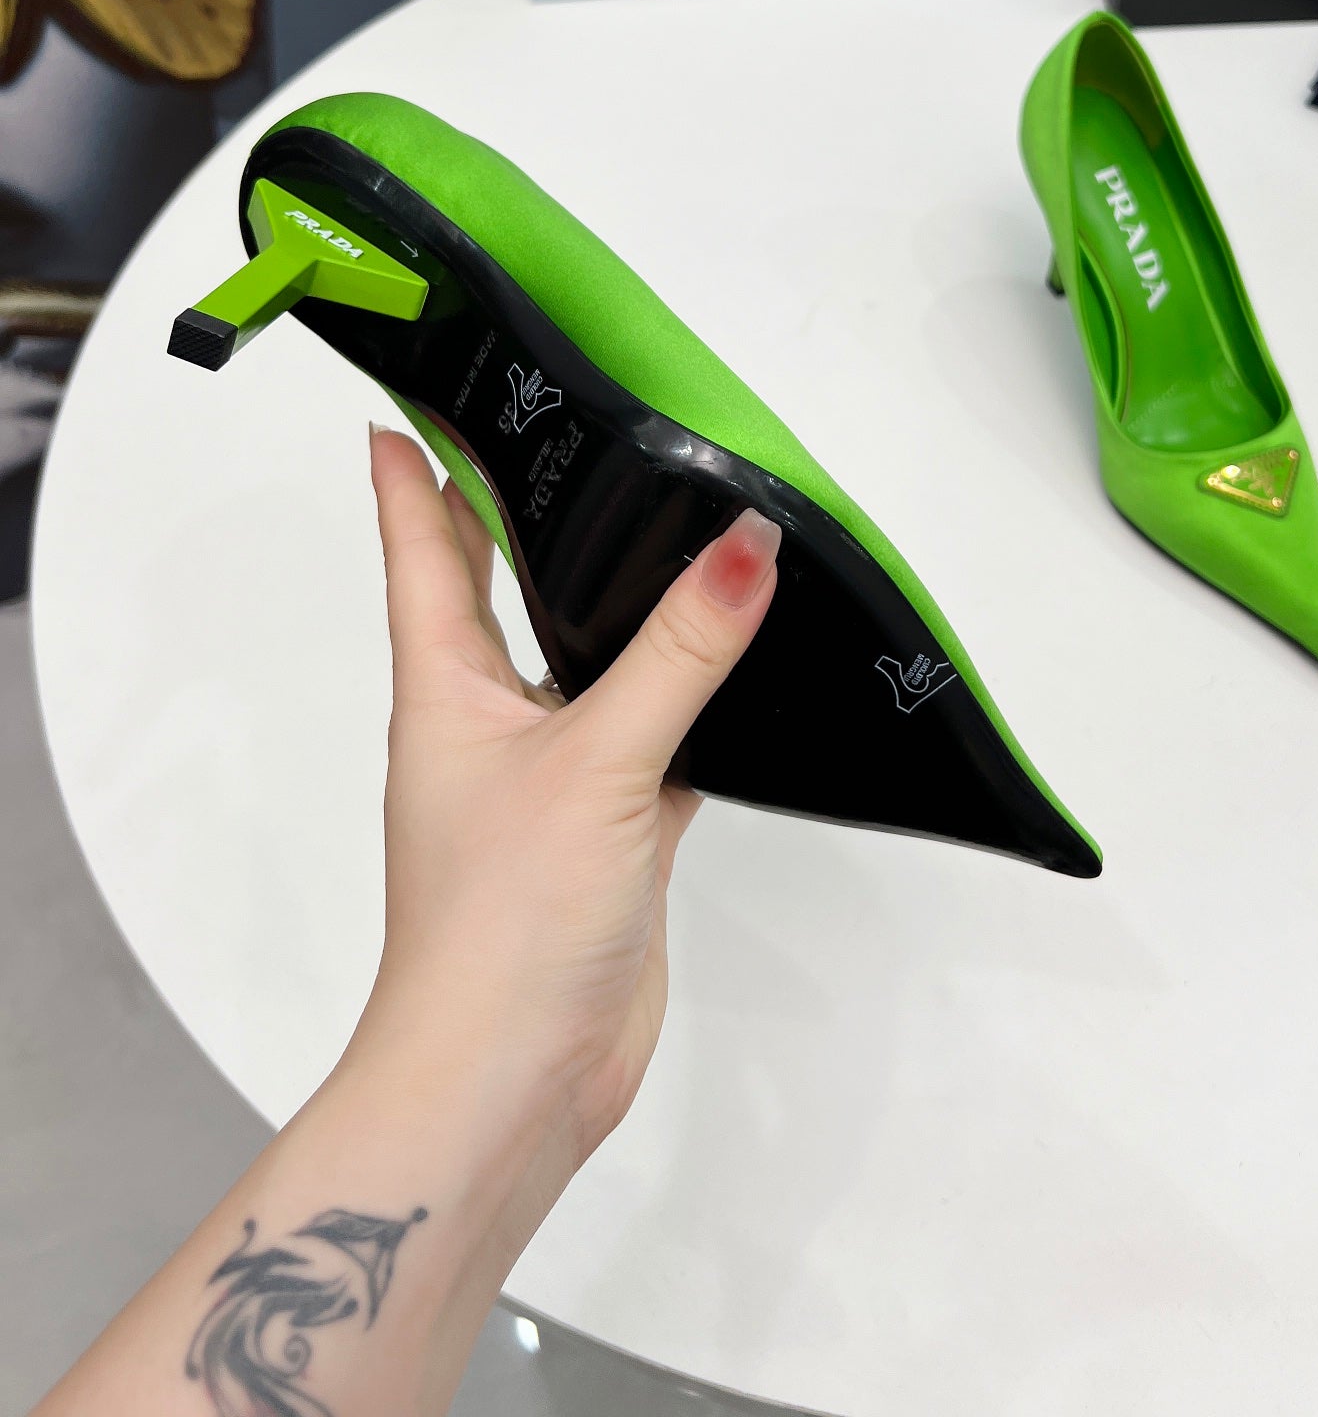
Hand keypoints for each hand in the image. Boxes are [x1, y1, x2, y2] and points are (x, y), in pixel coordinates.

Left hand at [357, 427, 779, 1166]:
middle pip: (499, 593)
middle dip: (521, 518)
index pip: (423, 549)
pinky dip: (691, 700)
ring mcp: (553, 779)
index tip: (409, 397)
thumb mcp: (593, 764)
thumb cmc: (503, 927)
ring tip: (667, 527)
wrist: (513, 1082)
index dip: (416, 471)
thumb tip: (746, 546)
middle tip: (559, 434)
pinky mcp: (611, 833)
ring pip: (591, 665)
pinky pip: (655, 740)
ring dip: (619, 607)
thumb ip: (677, 654)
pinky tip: (737, 666)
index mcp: (445, 689)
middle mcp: (490, 722)